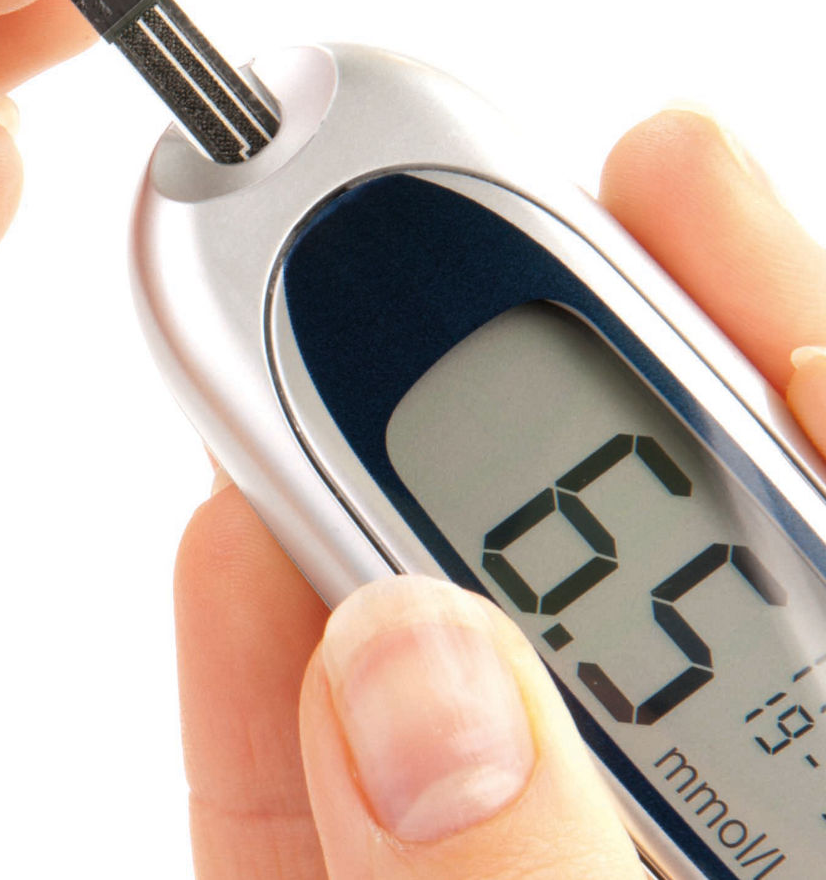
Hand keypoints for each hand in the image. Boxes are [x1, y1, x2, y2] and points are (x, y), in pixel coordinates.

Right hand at [178, 110, 825, 877]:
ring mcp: (494, 863)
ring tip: (280, 368)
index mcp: (805, 816)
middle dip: (512, 388)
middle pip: (610, 574)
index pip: (819, 522)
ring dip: (346, 510)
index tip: (657, 174)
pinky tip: (219, 557)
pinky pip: (297, 801)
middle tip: (408, 229)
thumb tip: (418, 673)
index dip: (753, 336)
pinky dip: (247, 683)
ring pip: (429, 672)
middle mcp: (673, 832)